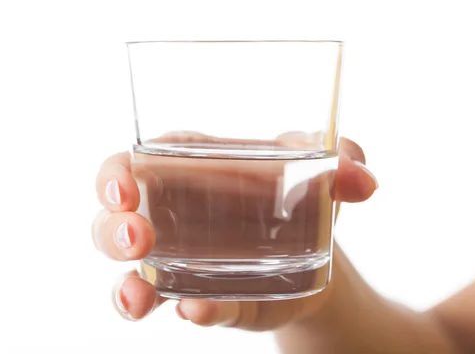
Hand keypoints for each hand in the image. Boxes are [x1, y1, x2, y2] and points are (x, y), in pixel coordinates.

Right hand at [92, 135, 377, 330]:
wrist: (318, 249)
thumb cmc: (300, 192)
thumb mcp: (320, 170)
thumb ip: (343, 163)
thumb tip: (361, 179)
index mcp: (184, 168)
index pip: (130, 165)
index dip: (115, 175)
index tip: (123, 187)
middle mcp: (169, 215)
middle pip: (113, 222)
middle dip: (113, 231)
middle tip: (138, 239)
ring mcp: (178, 262)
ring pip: (128, 274)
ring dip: (126, 286)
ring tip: (139, 297)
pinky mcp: (200, 298)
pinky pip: (180, 306)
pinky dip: (187, 311)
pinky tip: (198, 312)